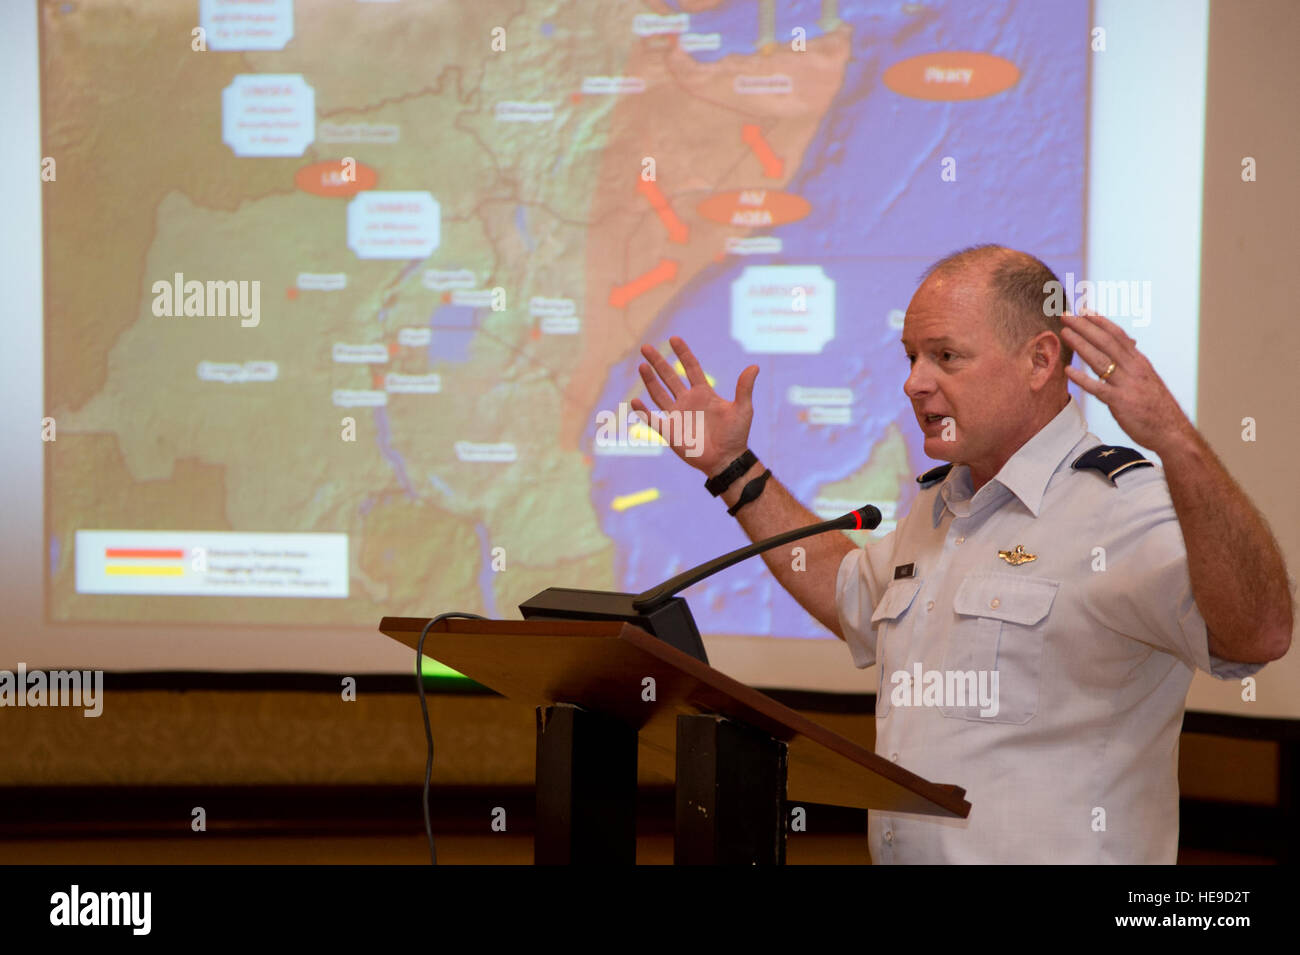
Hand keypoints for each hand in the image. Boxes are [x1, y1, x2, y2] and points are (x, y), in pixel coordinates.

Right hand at [630, 336, 758, 475]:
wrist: (726, 460)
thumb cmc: (736, 435)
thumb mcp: (743, 409)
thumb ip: (744, 388)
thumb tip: (755, 366)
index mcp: (703, 393)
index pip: (691, 368)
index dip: (682, 353)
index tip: (673, 339)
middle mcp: (688, 401)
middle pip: (669, 377)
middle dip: (657, 362)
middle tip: (646, 347)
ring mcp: (677, 416)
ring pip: (659, 394)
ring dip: (649, 381)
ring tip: (641, 366)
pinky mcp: (670, 432)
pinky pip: (653, 420)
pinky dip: (643, 412)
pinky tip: (634, 401)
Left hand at [1060, 309, 1195, 454]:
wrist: (1172, 432)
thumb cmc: (1157, 407)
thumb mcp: (1147, 379)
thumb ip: (1133, 364)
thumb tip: (1127, 347)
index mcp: (1140, 362)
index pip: (1118, 336)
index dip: (1100, 322)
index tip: (1084, 310)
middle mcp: (1134, 369)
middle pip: (1106, 342)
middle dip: (1085, 327)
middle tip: (1066, 315)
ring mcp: (1127, 385)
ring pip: (1100, 360)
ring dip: (1081, 345)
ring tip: (1064, 333)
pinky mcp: (1121, 402)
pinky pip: (1098, 388)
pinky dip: (1082, 379)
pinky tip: (1067, 371)